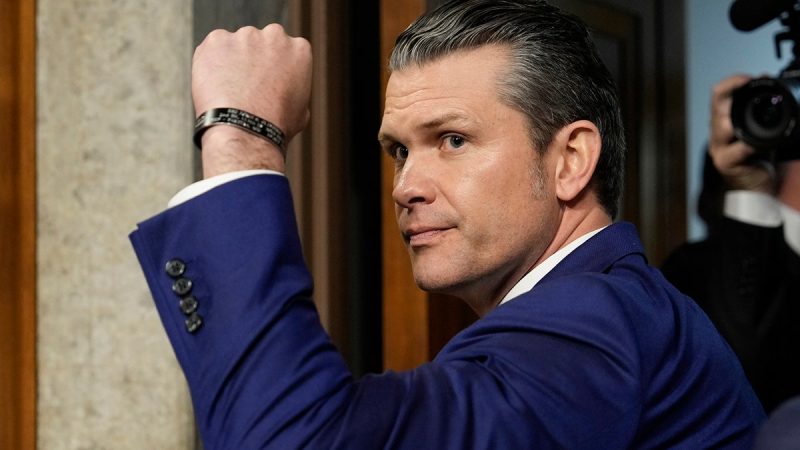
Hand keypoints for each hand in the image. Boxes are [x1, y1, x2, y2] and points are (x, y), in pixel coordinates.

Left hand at [192, 24, 311, 176]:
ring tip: (230, 91)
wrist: (246, 131)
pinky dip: (210, 64)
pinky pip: (212, 49)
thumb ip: (294, 89)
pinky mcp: (217, 40)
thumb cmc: (275, 127)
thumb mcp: (302, 109)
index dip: (275, 67)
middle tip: (247, 85)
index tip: (268, 81)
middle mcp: (274, 36)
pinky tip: (215, 86)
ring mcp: (244, 35)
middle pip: (260, 42)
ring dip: (232, 61)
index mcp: (299, 49)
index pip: (286, 49)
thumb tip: (286, 92)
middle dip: (254, 59)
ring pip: (235, 45)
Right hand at [708, 74, 773, 192]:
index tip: (750, 79)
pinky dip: (747, 146)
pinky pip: (735, 150)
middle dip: (736, 100)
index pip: (718, 93)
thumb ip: (757, 104)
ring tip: (755, 122)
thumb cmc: (757, 154)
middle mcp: (716, 130)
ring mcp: (718, 147)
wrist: (755, 182)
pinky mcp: (724, 162)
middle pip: (718, 107)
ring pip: (722, 126)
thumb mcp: (757, 126)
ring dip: (738, 122)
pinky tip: (756, 145)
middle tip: (757, 97)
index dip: (732, 83)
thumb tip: (765, 76)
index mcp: (723, 118)